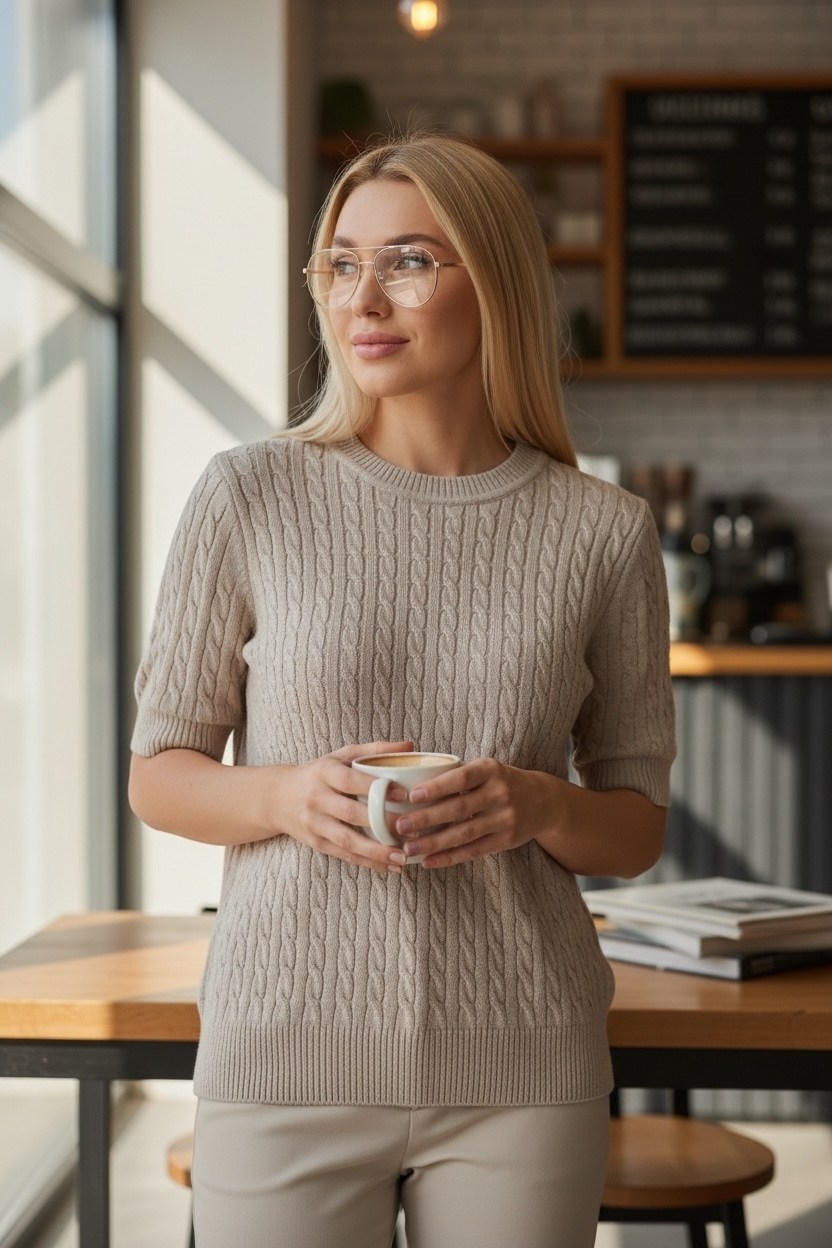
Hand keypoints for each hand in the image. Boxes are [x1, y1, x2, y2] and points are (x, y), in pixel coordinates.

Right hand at [282, 741, 412, 873]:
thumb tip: (409, 745)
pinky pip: (344, 855)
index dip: (375, 788)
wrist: (277, 798)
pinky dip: (368, 863)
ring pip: (347, 840)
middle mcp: (316, 798)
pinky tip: (389, 867)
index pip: (350, 780)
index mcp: (324, 773)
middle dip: (381, 823)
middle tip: (411, 830)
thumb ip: (374, 750)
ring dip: (376, 852)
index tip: (403, 794)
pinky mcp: (316, 843)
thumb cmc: (318, 773)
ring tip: (402, 858)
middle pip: (350, 813)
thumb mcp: (341, 756)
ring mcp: (314, 823)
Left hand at [392, 758, 557, 868]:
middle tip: (400, 826)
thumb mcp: (486, 769)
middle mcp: (500, 793)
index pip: (461, 778)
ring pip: (464, 834)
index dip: (437, 787)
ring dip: (433, 843)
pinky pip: (473, 851)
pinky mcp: (506, 840)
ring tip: (408, 848)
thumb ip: (458, 775)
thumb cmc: (502, 782)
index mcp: (490, 769)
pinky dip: (449, 858)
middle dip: (427, 818)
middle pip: (459, 809)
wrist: (543, 801)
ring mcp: (505, 819)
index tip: (412, 795)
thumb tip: (413, 784)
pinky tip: (429, 861)